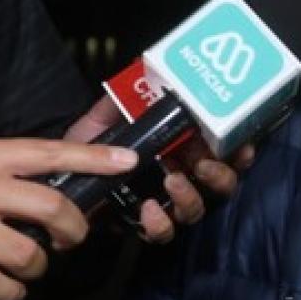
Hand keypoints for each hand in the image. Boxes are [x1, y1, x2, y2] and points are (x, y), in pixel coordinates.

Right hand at [0, 138, 137, 299]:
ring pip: (27, 250)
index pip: (51, 152)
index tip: (128, 161)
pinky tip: (5, 290)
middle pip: (51, 206)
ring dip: (38, 267)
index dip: (94, 157)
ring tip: (28, 268)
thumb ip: (5, 169)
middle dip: (73, 229)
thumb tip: (57, 183)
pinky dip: (8, 292)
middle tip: (71, 239)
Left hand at [64, 97, 254, 242]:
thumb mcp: (105, 115)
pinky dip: (161, 224)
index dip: (239, 150)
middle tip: (203, 165)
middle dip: (220, 175)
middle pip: (222, 184)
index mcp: (182, 149)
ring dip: (190, 197)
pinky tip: (149, 209)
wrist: (58, 177)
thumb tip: (143, 66)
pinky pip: (164, 233)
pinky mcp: (144, 225)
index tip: (242, 144)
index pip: (224, 151)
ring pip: (198, 210)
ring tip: (172, 182)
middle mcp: (182, 177)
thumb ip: (125, 96)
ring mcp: (166, 204)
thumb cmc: (88, 145)